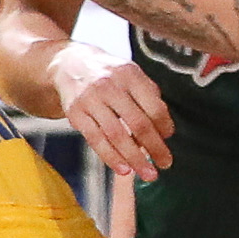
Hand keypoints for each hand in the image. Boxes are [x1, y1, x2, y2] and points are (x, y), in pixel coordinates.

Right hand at [52, 41, 173, 179]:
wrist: (69, 64)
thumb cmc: (109, 74)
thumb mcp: (131, 74)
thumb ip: (149, 97)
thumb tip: (163, 131)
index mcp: (130, 74)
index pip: (153, 106)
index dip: (164, 126)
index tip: (168, 139)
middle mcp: (110, 86)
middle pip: (138, 123)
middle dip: (155, 147)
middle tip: (165, 164)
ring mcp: (90, 100)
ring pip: (116, 135)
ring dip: (134, 158)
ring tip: (147, 173)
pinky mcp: (75, 113)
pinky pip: (96, 140)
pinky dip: (111, 157)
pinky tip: (123, 169)